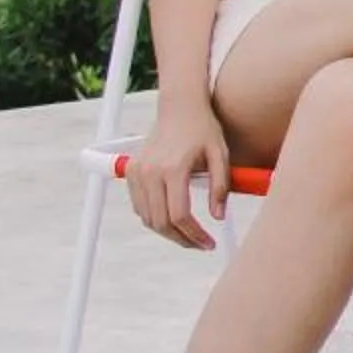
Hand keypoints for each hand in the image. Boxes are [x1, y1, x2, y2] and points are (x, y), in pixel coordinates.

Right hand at [127, 103, 230, 250]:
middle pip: (161, 222)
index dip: (195, 235)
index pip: (180, 215)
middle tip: (200, 245)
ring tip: (189, 235)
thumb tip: (218, 217)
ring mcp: (138, 172)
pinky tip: (172, 220)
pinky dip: (153, 218)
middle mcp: (151, 172)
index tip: (208, 243)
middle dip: (182, 239)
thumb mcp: (220, 155)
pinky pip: (139, 206)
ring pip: (147, 218)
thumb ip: (220, 187)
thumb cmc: (203, 129)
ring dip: (167, 232)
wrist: (180, 107)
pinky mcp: (131, 171)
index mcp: (174, 168)